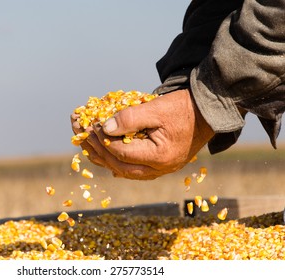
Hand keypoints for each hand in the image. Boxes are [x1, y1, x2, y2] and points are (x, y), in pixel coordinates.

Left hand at [71, 89, 214, 179]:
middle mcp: (158, 169)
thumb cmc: (183, 109)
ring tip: (84, 142)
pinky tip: (102, 154)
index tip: (88, 125)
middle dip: (96, 148)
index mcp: (159, 157)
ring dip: (101, 156)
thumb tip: (104, 128)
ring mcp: (158, 171)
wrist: (207, 115)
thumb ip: (130, 118)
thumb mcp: (156, 108)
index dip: (101, 138)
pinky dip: (114, 160)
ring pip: (122, 170)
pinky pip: (130, 168)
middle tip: (79, 133)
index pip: (121, 151)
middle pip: (118, 165)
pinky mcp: (157, 166)